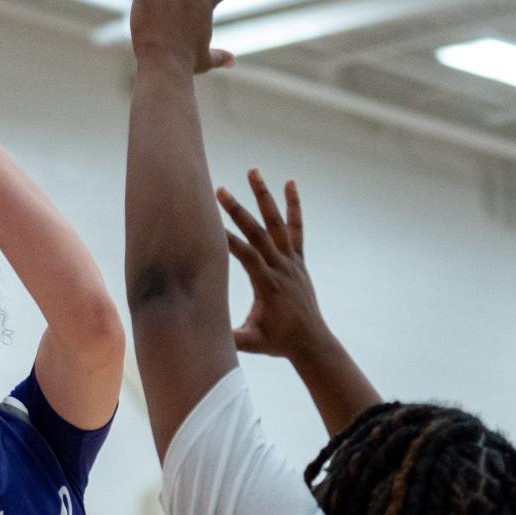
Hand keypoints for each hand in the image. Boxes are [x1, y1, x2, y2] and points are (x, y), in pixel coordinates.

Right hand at [218, 170, 331, 358]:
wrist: (310, 341)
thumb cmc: (277, 342)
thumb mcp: (252, 343)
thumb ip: (230, 339)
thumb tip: (205, 336)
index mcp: (268, 284)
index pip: (245, 255)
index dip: (227, 240)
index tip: (207, 224)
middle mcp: (281, 268)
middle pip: (258, 233)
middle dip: (238, 211)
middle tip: (220, 190)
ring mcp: (292, 261)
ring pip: (277, 223)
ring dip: (264, 196)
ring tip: (253, 171)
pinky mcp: (298, 260)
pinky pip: (296, 228)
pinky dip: (294, 206)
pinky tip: (290, 184)